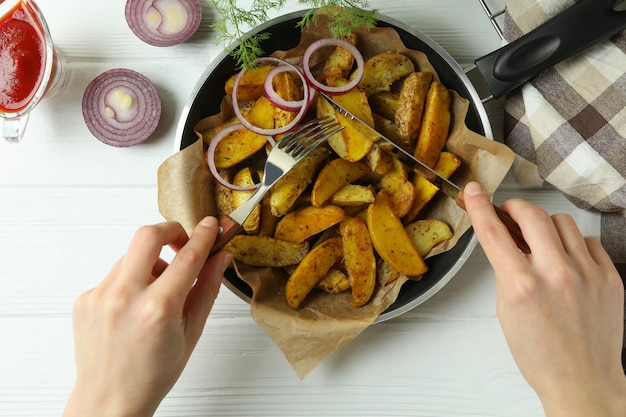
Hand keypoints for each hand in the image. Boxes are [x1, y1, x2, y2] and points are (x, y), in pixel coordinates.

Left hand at [63, 217, 231, 416]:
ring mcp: (100, 296)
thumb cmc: (152, 374)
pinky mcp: (84, 299)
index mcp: (157, 308)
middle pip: (147, 236)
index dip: (203, 236)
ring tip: (157, 294)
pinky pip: (114, 275)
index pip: (187, 257)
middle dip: (170, 230)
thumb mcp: (191, 332)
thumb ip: (207, 289)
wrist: (110, 400)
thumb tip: (220, 259)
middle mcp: (124, 297)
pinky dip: (130, 282)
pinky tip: (134, 309)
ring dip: (150, 264)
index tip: (211, 226)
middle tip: (181, 242)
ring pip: (131, 256)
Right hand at [462, 182, 625, 416]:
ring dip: (544, 225)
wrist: (582, 380)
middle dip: (514, 207)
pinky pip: (588, 242)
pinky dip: (572, 245)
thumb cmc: (539, 354)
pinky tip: (566, 261)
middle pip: (531, 215)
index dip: (479, 206)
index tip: (473, 191)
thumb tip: (506, 240)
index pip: (493, 232)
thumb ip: (506, 272)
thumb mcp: (506, 311)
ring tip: (540, 243)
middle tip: (509, 214)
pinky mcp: (610, 278)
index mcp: (521, 286)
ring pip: (562, 223)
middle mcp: (555, 275)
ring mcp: (587, 274)